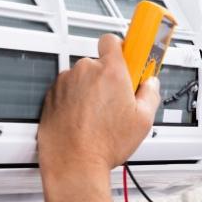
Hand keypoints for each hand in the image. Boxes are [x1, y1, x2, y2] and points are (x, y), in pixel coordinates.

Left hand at [39, 34, 160, 178]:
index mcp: (110, 71)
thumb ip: (150, 94)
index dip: (122, 48)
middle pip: (98, 63)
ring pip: (81, 78)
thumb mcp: (143, 121)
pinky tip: (84, 119)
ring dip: (89, 90)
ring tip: (98, 114)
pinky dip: (74, 100)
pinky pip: (66, 90)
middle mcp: (85, 71)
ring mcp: (65, 82)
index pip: (113, 40)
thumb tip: (150, 85)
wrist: (74, 162)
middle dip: (107, 77)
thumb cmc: (103, 143)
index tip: (130, 56)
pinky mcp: (51, 95)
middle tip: (116, 98)